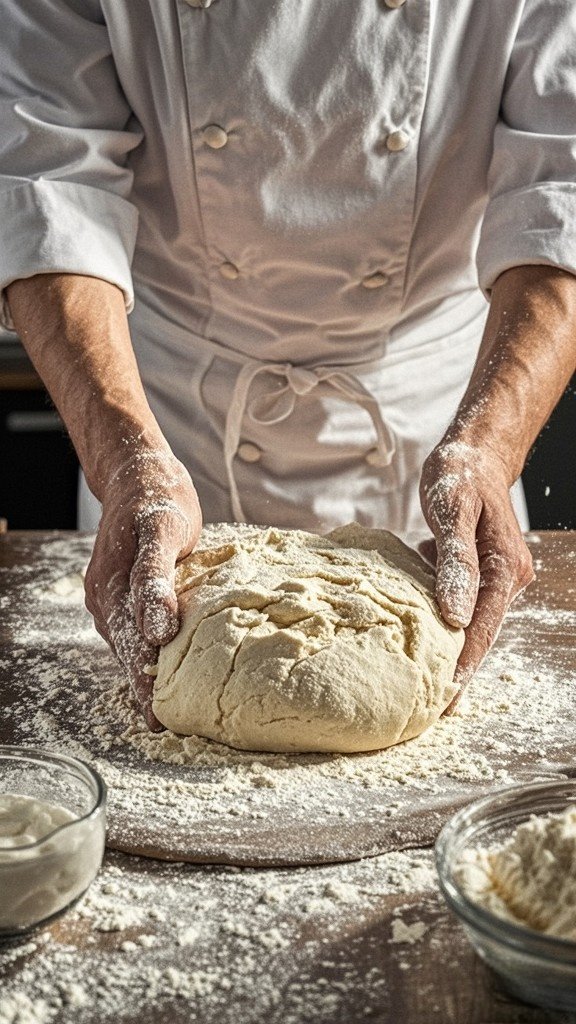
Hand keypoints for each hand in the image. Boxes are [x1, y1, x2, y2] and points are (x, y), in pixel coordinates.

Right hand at [84, 445, 201, 728]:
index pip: (132, 647)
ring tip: (165, 705)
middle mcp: (105, 597)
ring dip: (143, 670)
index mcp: (113, 588)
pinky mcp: (119, 589)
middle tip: (165, 724)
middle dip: (144, 687)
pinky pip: (130, 626)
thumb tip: (158, 632)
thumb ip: (157, 580)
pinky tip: (158, 663)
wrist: (137, 471)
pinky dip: (144, 647)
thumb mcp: (164, 530)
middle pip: (127, 650)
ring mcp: (108, 594)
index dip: (145, 683)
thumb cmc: (157, 497)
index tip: (158, 716)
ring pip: (126, 641)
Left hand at [419, 440, 533, 711]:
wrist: (474, 450)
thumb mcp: (454, 513)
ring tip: (423, 682)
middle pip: (480, 631)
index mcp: (506, 569)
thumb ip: (455, 564)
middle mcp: (508, 577)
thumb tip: (454, 616)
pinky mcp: (479, 568)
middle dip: (458, 666)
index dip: (464, 663)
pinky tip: (418, 636)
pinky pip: (461, 601)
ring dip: (448, 646)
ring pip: (471, 619)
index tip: (446, 697)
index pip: (483, 628)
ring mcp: (496, 574)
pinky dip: (442, 618)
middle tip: (432, 708)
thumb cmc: (461, 475)